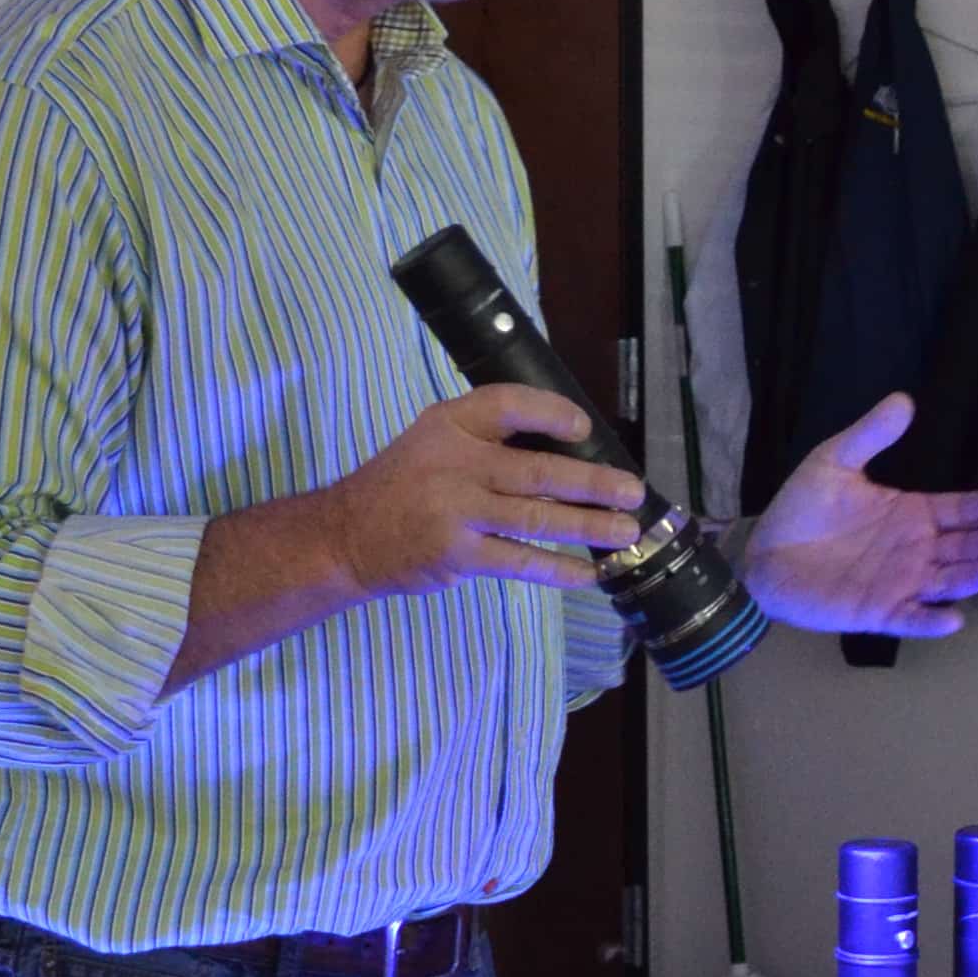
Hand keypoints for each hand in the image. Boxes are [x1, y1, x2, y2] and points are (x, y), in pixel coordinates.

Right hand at [328, 385, 646, 597]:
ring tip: (624, 531)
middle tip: (632, 490)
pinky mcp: (456, 554)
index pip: (508, 405)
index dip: (551, 413)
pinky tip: (587, 572)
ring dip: (588, 525)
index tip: (584, 428)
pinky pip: (518, 561)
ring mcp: (454, 511)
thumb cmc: (402, 485)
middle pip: (537, 470)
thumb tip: (566, 447)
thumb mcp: (432, 441)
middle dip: (593, 482)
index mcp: (449, 425)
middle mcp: (453, 463)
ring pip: (536, 517)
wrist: (345, 535)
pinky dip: (557, 567)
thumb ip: (485, 438)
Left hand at [740, 393, 977, 638]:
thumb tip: (904, 400)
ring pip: (947, 582)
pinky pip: (911, 619)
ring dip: (973, 578)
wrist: (764, 554)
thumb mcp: (834, 462)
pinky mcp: (879, 613)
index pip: (958, 509)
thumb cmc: (802, 510)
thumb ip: (869, 435)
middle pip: (962, 548)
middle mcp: (916, 550)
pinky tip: (953, 619)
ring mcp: (900, 583)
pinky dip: (931, 622)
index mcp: (912, 514)